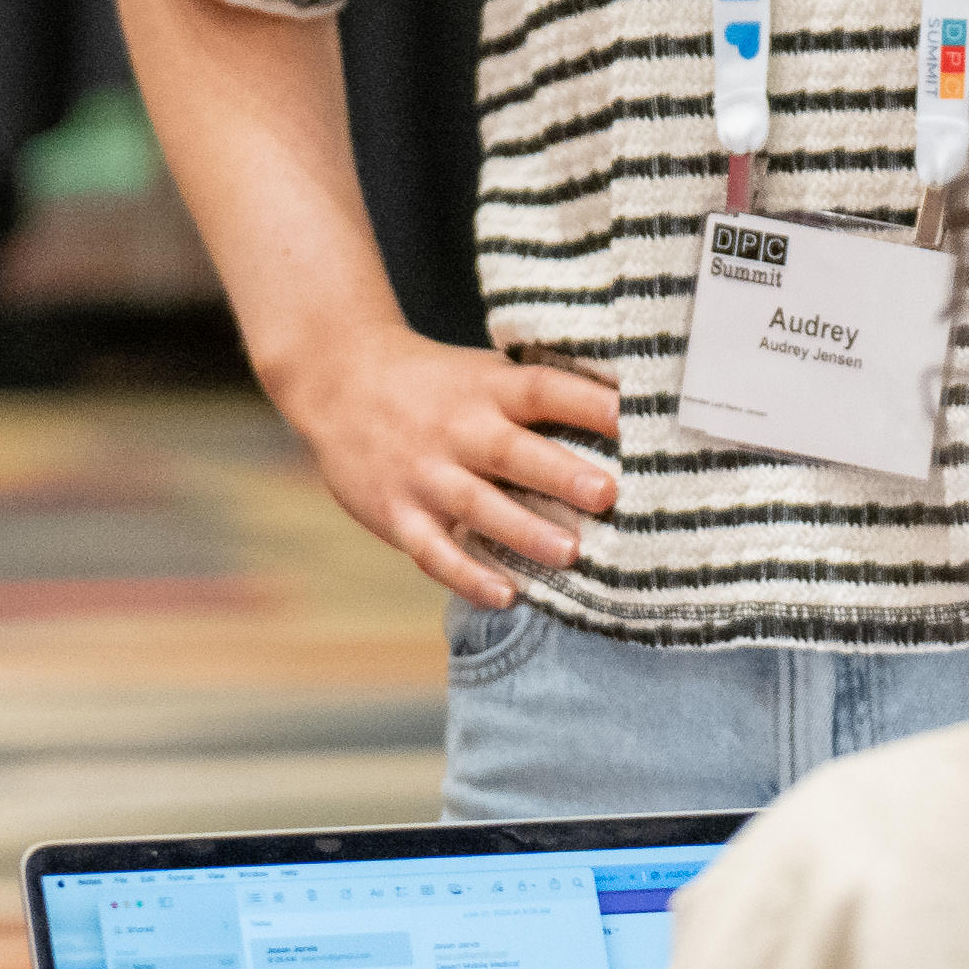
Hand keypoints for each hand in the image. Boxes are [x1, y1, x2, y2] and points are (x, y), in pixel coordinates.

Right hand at [274, 316, 619, 607]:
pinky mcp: (396, 512)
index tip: (629, 417)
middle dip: (559, 473)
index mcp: (486, 389)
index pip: (541, 390)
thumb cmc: (434, 384)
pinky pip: (433, 550)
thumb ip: (535, 398)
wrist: (338, 381)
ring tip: (570, 553)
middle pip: (512, 451)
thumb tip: (623, 417)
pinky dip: (466, 575)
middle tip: (606, 494)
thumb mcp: (482, 374)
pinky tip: (504, 595)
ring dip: (523, 531)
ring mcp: (423, 474)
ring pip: (477, 506)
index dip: (585, 401)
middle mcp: (457, 430)